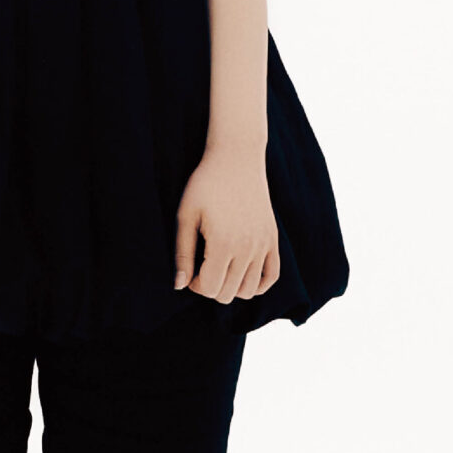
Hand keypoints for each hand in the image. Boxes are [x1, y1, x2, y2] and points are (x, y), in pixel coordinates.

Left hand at [175, 146, 280, 303]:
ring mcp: (263, 245)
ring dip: (231, 286)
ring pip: (248, 290)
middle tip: (202, 266)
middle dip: (211, 286)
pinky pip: (271, 277)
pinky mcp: (273, 239)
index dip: (195, 285)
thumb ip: (182, 253)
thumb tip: (180, 286)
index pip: (210, 289)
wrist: (237, 158)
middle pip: (228, 294)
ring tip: (220, 267)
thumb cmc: (205, 184)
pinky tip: (242, 273)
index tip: (190, 269)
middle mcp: (247, 248)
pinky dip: (257, 284)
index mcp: (223, 244)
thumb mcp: (186, 216)